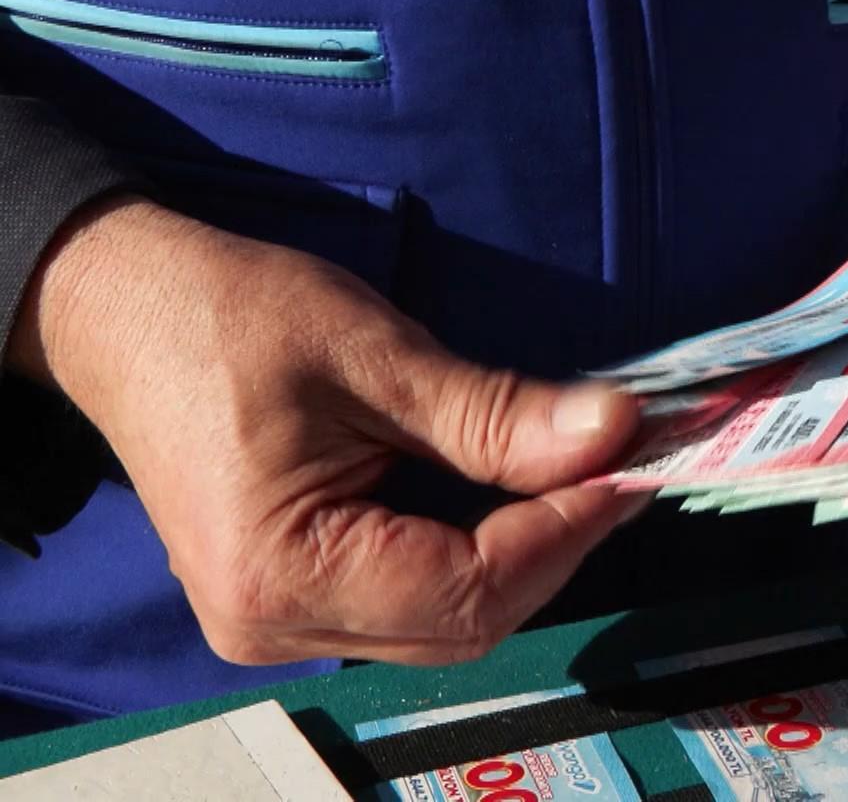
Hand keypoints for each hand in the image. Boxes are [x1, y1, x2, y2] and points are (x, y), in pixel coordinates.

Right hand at [6, 197, 645, 665]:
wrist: (125, 312)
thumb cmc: (228, 318)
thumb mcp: (377, 355)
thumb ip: (498, 414)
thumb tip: (616, 432)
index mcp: (282, 571)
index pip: (472, 587)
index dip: (569, 528)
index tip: (635, 462)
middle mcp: (274, 623)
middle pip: (467, 619)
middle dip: (558, 543)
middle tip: (623, 462)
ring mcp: (278, 622)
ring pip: (449, 622)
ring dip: (528, 555)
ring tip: (586, 474)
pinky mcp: (292, 600)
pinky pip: (415, 602)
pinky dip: (482, 558)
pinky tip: (524, 501)